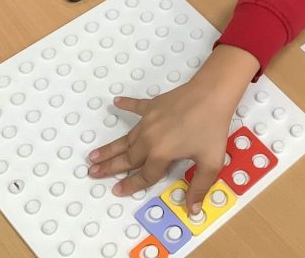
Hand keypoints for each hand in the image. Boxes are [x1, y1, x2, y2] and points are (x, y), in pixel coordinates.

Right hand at [86, 46, 257, 214]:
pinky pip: (136, 106)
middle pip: (127, 157)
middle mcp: (149, 139)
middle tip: (92, 172)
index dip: (131, 185)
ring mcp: (149, 120)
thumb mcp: (211, 162)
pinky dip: (126, 105)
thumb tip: (192, 210)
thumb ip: (200, 187)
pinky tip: (115, 103)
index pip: (144, 175)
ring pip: (126, 138)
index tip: (116, 191)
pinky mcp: (154, 105)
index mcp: (161, 154)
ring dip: (110, 147)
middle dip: (109, 167)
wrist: (212, 93)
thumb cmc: (212, 128)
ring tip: (94, 155)